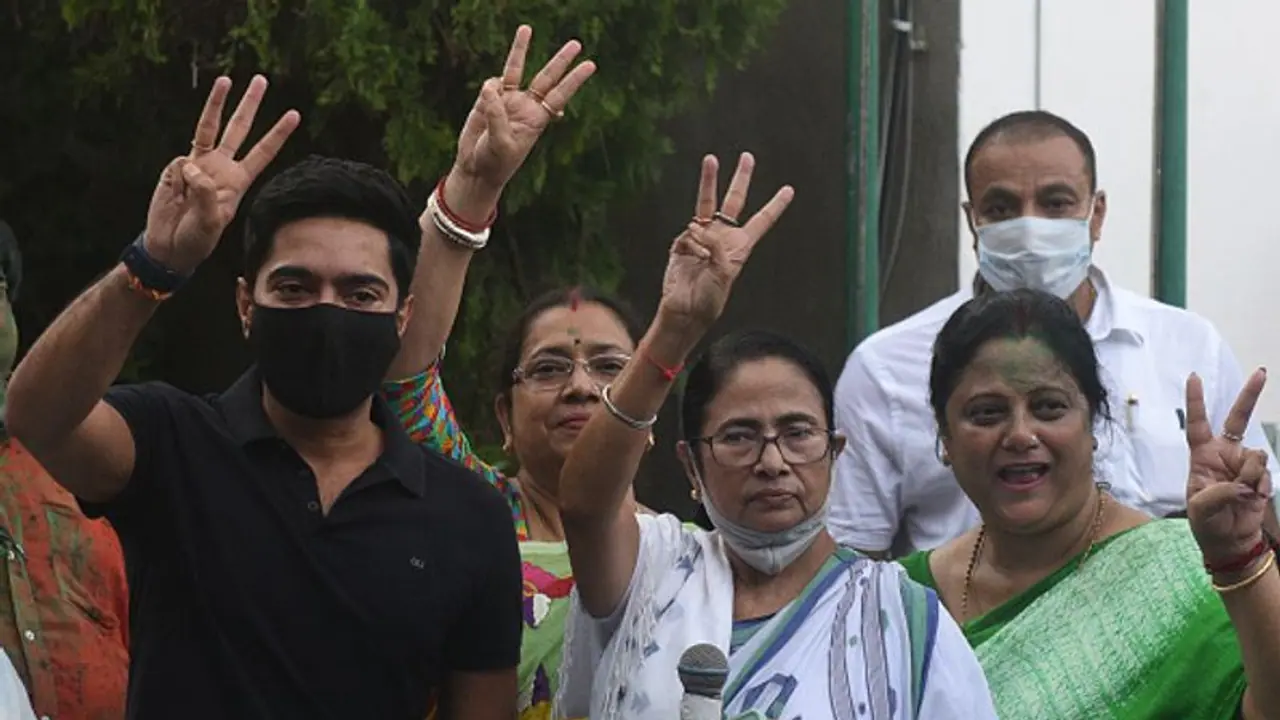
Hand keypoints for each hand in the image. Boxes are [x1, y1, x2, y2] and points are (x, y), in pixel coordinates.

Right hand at [144, 75, 299, 274]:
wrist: (169, 245)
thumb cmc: (196, 239)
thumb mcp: (210, 223)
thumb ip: (207, 194)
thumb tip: (193, 164)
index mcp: (238, 181)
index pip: (262, 152)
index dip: (277, 134)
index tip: (294, 114)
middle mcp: (221, 167)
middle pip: (238, 129)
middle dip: (250, 105)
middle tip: (262, 80)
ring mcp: (198, 164)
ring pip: (208, 126)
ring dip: (216, 102)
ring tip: (225, 79)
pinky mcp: (177, 167)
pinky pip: (180, 166)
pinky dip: (178, 182)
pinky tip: (176, 198)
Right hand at [447, 25, 595, 222]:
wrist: (476, 169)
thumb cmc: (495, 163)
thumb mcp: (500, 144)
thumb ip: (496, 115)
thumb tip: (492, 85)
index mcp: (537, 119)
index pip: (559, 95)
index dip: (574, 80)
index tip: (591, 65)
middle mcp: (526, 106)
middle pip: (546, 77)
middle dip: (561, 60)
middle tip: (577, 43)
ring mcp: (508, 101)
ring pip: (516, 70)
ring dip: (520, 50)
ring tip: (526, 28)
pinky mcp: (488, 100)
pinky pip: (492, 85)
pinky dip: (489, 88)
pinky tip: (486, 102)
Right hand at [656, 153, 793, 334]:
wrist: (684, 310)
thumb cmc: (709, 298)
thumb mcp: (724, 273)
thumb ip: (716, 246)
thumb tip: (697, 227)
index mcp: (740, 246)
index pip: (761, 221)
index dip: (775, 206)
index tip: (788, 190)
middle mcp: (722, 237)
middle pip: (734, 201)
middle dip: (741, 179)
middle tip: (747, 157)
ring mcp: (701, 238)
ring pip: (706, 203)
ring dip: (709, 181)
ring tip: (711, 159)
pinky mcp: (682, 242)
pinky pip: (688, 233)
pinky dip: (691, 243)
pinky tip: (690, 257)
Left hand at [1185, 368, 1273, 565]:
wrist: (1230, 542)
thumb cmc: (1207, 523)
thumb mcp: (1202, 508)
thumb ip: (1222, 492)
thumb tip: (1245, 483)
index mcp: (1202, 457)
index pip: (1197, 424)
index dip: (1196, 401)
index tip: (1194, 377)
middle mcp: (1224, 454)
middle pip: (1238, 419)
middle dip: (1250, 395)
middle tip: (1261, 372)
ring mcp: (1244, 464)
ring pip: (1257, 456)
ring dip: (1251, 477)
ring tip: (1240, 495)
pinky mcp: (1260, 477)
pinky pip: (1266, 474)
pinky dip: (1260, 487)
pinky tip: (1252, 499)